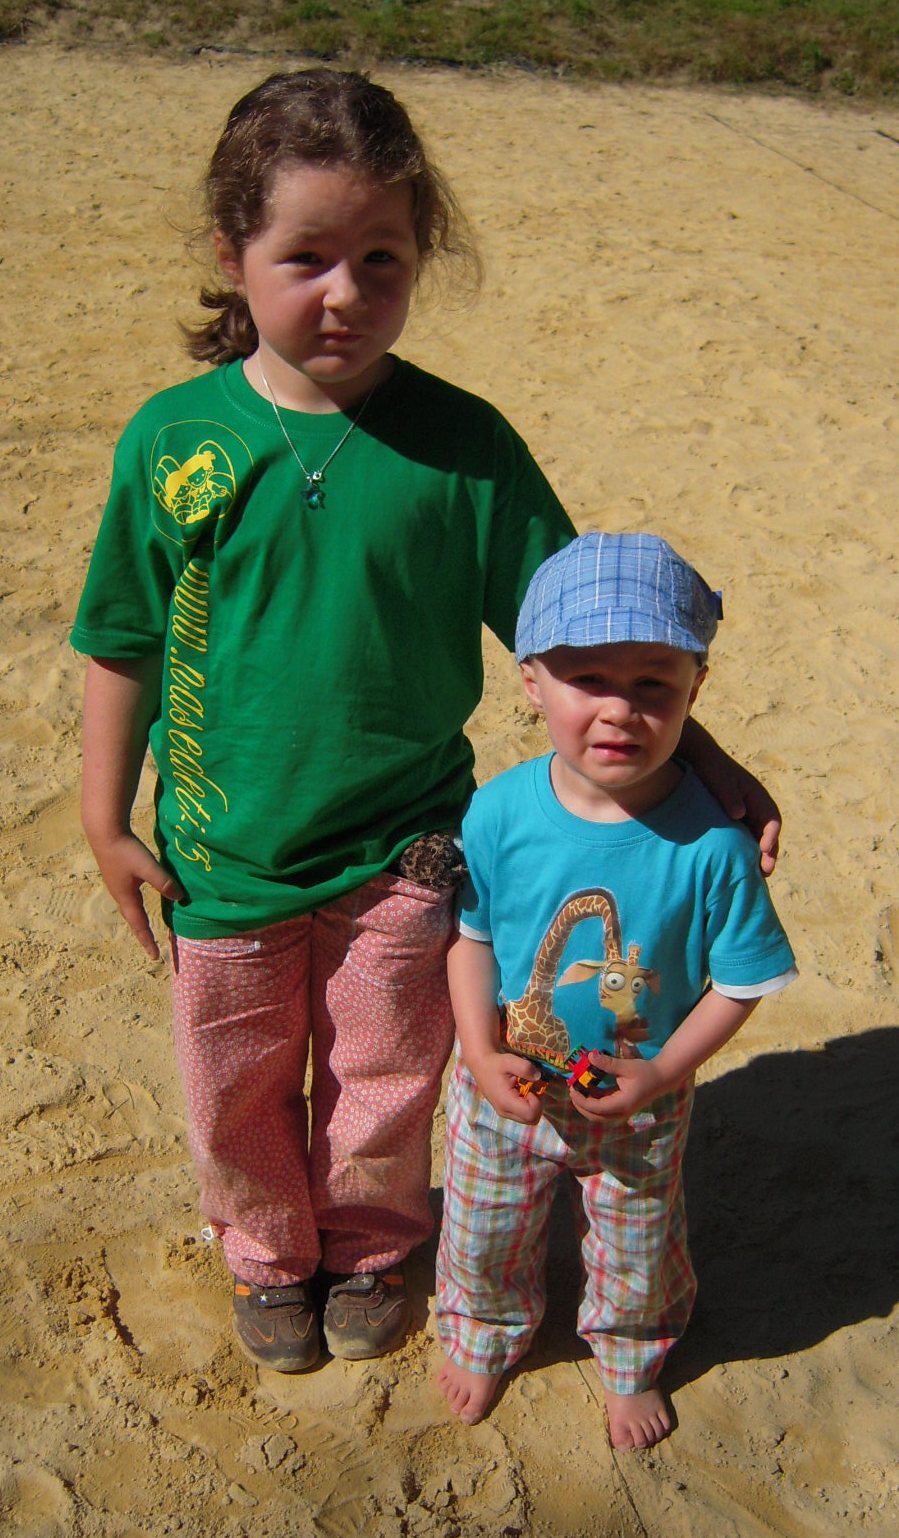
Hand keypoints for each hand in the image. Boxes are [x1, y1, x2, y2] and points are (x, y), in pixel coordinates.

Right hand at [89, 831, 184, 959]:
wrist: (104, 832)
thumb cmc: (126, 850)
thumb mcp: (148, 867)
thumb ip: (164, 882)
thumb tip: (180, 898)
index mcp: (127, 898)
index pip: (140, 925)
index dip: (148, 941)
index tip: (155, 957)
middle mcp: (120, 895)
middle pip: (133, 920)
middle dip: (142, 934)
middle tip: (151, 947)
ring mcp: (116, 885)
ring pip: (130, 908)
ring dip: (138, 921)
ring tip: (145, 928)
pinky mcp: (117, 875)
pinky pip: (128, 898)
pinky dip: (135, 906)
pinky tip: (139, 899)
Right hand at [467, 1049, 544, 1124]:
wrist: (481, 1065)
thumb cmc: (495, 1063)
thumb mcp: (510, 1060)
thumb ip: (525, 1068)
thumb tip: (539, 1077)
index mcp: (506, 1102)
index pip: (531, 1113)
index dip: (537, 1101)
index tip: (532, 1088)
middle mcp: (505, 1112)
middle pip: (532, 1119)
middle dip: (537, 1104)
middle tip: (532, 1088)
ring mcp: (505, 1113)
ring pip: (528, 1119)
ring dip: (533, 1105)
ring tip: (527, 1089)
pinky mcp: (505, 1111)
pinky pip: (522, 1115)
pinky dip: (527, 1105)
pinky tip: (522, 1092)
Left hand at [568, 1051, 669, 1121]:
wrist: (662, 1078)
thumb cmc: (646, 1072)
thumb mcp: (627, 1066)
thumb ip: (608, 1063)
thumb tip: (590, 1057)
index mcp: (622, 1104)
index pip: (595, 1108)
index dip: (581, 1100)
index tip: (572, 1088)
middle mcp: (621, 1112)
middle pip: (595, 1116)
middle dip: (581, 1106)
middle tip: (572, 1091)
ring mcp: (622, 1111)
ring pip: (599, 1115)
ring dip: (587, 1104)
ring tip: (578, 1089)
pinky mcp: (622, 1107)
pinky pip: (604, 1108)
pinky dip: (595, 1101)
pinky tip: (589, 1088)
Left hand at [680, 719, 781, 873]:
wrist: (698, 759)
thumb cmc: (710, 768)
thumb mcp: (720, 779)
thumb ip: (730, 796)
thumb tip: (739, 814)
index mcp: (757, 796)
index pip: (771, 819)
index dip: (771, 836)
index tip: (764, 850)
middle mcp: (754, 807)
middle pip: (767, 834)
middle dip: (768, 853)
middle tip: (765, 871)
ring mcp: (744, 815)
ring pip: (756, 839)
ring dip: (758, 856)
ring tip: (755, 875)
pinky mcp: (732, 821)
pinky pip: (743, 839)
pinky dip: (744, 851)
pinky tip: (737, 865)